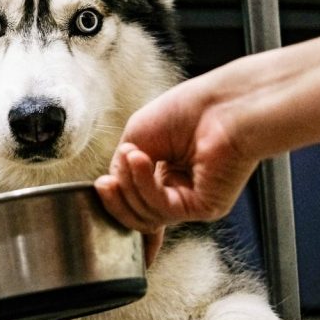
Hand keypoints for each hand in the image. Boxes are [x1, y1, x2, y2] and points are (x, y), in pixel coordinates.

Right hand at [95, 75, 259, 262]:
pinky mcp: (203, 207)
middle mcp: (178, 191)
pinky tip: (140, 161)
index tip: (101, 188)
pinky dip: (145, 186)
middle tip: (106, 181)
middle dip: (116, 199)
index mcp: (164, 174)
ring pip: (146, 215)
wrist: (218, 104)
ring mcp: (190, 202)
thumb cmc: (185, 111)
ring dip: (130, 185)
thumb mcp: (136, 139)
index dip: (116, 204)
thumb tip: (111, 192)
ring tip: (130, 156)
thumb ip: (122, 170)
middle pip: (136, 215)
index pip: (135, 202)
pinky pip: (163, 209)